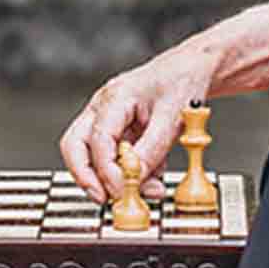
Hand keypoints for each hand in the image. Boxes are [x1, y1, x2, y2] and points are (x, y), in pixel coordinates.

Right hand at [59, 47, 215, 203]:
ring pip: (93, 156)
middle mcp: (103, 108)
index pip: (98, 139)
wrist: (193, 69)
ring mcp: (108, 120)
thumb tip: (134, 178)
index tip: (124, 190)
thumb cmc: (182, 81)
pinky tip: (155, 172)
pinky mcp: (120, 132)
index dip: (107, 170)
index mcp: (115, 98)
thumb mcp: (173, 118)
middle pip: (75, 146)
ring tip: (149, 188)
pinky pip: (115, 158)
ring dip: (115, 178)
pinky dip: (131, 172)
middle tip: (104, 198)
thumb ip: (152, 149)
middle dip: (85, 176)